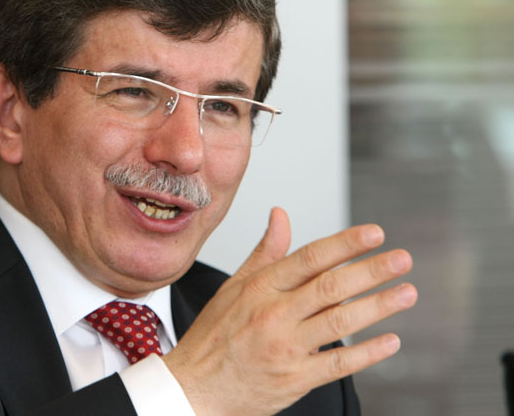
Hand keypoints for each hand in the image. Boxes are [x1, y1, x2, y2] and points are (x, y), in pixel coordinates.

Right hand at [163, 207, 416, 414]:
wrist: (195, 388)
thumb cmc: (215, 335)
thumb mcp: (234, 287)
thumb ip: (265, 251)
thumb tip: (281, 215)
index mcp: (259, 288)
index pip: (309, 258)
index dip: (345, 243)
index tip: (374, 233)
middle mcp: (273, 314)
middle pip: (331, 286)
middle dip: (372, 270)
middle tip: (402, 259)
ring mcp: (286, 348)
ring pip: (340, 321)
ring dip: (379, 306)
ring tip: (407, 292)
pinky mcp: (295, 379)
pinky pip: (339, 364)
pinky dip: (368, 353)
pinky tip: (390, 341)